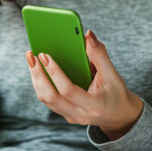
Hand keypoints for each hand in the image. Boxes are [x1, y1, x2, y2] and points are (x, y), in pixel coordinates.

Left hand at [26, 30, 142, 139]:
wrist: (120, 116)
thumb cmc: (116, 93)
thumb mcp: (112, 74)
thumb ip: (100, 54)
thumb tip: (87, 34)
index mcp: (93, 105)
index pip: (68, 90)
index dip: (55, 72)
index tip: (45, 55)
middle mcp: (79, 114)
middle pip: (50, 97)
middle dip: (38, 74)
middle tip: (31, 55)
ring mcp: (70, 116)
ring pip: (46, 99)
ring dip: (36, 78)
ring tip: (31, 59)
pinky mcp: (64, 114)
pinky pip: (48, 100)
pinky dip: (40, 84)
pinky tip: (38, 69)